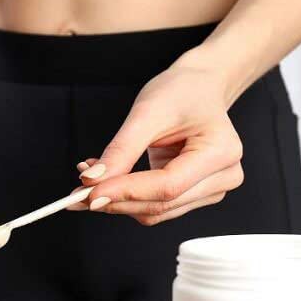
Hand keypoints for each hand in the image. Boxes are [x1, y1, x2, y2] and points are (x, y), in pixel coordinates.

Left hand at [74, 60, 243, 224]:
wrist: (200, 88)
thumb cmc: (181, 92)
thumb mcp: (148, 112)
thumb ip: (121, 150)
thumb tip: (92, 181)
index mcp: (221, 152)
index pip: (168, 186)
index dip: (126, 192)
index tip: (89, 192)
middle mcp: (223, 177)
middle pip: (162, 204)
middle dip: (116, 201)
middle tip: (76, 194)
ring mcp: (211, 190)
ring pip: (156, 211)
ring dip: (118, 201)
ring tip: (88, 180)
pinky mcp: (194, 196)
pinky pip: (156, 206)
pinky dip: (127, 198)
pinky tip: (107, 180)